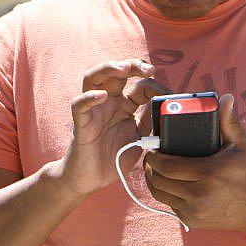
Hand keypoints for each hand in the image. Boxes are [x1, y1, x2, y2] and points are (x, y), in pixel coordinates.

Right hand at [52, 59, 169, 196]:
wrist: (91, 180)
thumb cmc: (114, 159)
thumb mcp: (141, 139)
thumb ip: (151, 122)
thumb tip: (166, 106)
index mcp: (124, 105)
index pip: (139, 85)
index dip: (153, 85)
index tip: (165, 94)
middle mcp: (108, 103)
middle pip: (115, 73)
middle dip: (132, 65)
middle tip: (148, 68)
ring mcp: (94, 110)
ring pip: (93, 78)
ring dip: (107, 69)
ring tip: (121, 69)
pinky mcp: (81, 123)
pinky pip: (79, 105)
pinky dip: (89, 97)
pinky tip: (101, 95)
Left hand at [143, 93, 245, 230]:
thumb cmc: (245, 172)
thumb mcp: (240, 145)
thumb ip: (229, 121)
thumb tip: (226, 98)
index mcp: (208, 173)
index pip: (166, 165)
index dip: (153, 156)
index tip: (151, 147)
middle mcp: (199, 194)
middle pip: (158, 180)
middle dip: (150, 167)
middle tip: (151, 156)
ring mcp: (193, 210)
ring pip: (160, 194)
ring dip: (153, 180)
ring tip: (154, 168)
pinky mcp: (191, 221)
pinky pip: (169, 205)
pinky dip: (165, 193)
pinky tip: (167, 183)